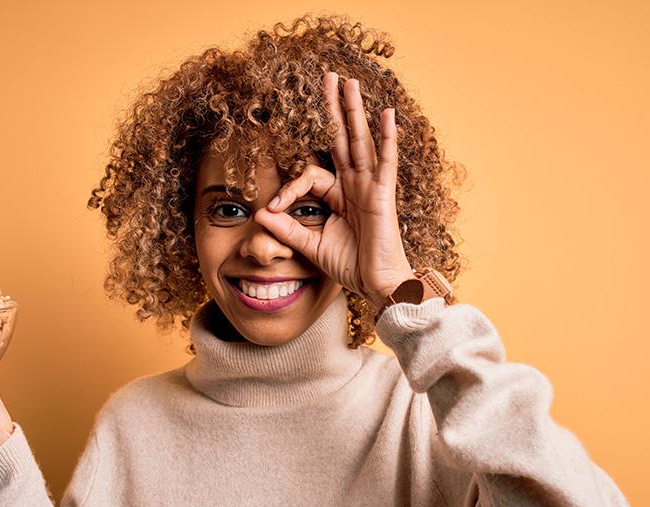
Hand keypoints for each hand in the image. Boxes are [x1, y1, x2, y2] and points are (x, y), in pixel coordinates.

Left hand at [254, 71, 415, 310]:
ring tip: (349, 82)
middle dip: (333, 109)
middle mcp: (356, 186)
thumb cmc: (352, 267)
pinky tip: (386, 114)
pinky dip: (387, 138)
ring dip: (354, 111)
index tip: (273, 208)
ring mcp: (371, 187)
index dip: (288, 187)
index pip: (310, 175)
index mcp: (339, 196)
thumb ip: (288, 230)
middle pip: (341, 139)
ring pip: (361, 142)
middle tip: (327, 77)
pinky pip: (386, 162)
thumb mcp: (311, 246)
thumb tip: (261, 213)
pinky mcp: (383, 196)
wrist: (377, 286)